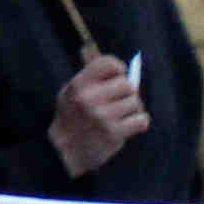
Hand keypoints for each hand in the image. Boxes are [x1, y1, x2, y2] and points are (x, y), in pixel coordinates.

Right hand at [49, 54, 147, 178]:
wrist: (62, 153)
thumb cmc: (71, 119)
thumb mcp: (70, 92)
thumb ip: (86, 75)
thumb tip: (90, 50)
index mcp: (79, 84)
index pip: (108, 63)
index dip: (119, 69)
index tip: (119, 76)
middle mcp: (89, 98)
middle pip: (127, 84)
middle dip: (127, 94)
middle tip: (121, 102)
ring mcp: (102, 116)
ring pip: (136, 102)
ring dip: (132, 110)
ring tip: (121, 117)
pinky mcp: (114, 133)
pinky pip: (141, 120)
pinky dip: (139, 123)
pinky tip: (128, 127)